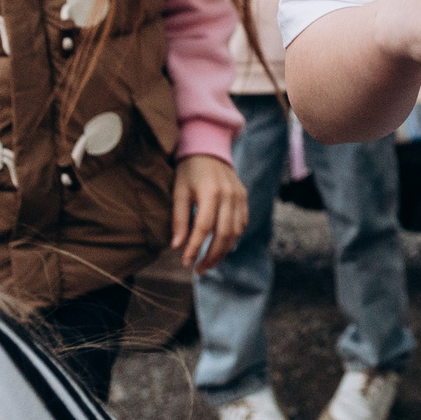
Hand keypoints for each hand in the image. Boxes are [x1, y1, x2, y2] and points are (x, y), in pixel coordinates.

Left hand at [172, 153, 249, 272]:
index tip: (185, 262)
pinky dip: (233, 238)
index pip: (204, 228)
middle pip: (224, 234)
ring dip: (223, 251)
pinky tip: (221, 246)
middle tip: (200, 270)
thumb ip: (179, 218)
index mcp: (210, 192)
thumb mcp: (178, 192)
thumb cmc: (189, 171)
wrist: (209, 149)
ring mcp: (239, 197)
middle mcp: (229, 196)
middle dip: (212, 256)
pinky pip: (242, 224)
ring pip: (235, 232)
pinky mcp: (244, 198)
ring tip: (209, 263)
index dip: (195, 248)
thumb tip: (176, 246)